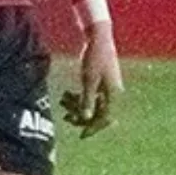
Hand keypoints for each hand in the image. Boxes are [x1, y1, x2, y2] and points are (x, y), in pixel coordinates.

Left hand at [61, 23, 122, 138]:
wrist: (99, 38)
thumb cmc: (95, 58)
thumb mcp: (89, 80)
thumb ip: (87, 99)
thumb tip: (86, 118)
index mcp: (112, 94)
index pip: (105, 118)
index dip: (93, 128)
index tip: (81, 135)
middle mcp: (112, 93)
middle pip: (98, 113)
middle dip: (82, 116)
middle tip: (66, 117)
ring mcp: (106, 87)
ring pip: (92, 104)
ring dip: (78, 106)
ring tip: (63, 102)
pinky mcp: (100, 82)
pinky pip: (90, 96)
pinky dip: (79, 97)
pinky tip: (67, 95)